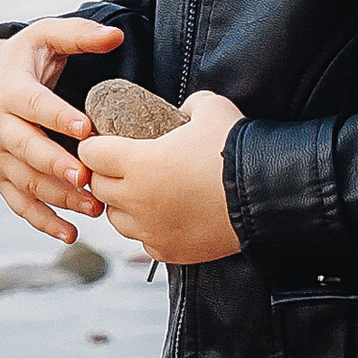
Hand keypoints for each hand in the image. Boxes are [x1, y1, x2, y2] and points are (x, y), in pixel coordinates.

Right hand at [0, 21, 124, 242]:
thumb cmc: (23, 59)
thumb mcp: (45, 36)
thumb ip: (79, 34)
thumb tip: (116, 36)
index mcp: (11, 90)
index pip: (34, 105)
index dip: (58, 117)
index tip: (86, 128)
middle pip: (26, 148)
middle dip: (57, 165)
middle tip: (88, 178)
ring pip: (25, 180)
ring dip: (58, 197)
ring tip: (94, 207)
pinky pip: (18, 203)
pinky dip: (42, 221)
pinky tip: (70, 234)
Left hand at [81, 88, 244, 266]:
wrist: (266, 196)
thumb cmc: (235, 149)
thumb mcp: (211, 108)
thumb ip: (189, 105)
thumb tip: (184, 110)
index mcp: (137, 163)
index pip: (91, 155)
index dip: (95, 145)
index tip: (102, 142)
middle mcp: (136, 200)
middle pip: (99, 188)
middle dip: (106, 174)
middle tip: (120, 165)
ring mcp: (151, 230)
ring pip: (115, 219)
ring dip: (122, 204)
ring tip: (141, 192)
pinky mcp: (168, 251)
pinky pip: (143, 241)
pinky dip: (146, 229)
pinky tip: (163, 216)